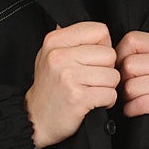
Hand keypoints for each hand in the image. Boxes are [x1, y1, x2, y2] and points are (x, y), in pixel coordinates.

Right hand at [23, 21, 117, 148]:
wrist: (35, 119)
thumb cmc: (48, 88)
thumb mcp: (50, 55)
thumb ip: (70, 39)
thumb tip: (93, 28)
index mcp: (55, 41)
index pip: (100, 31)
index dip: (102, 46)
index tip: (92, 59)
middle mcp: (60, 56)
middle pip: (110, 54)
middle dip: (107, 69)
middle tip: (91, 79)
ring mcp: (69, 77)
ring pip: (113, 76)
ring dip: (108, 87)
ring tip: (91, 91)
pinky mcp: (78, 97)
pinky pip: (110, 94)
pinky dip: (107, 101)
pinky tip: (93, 102)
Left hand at [116, 31, 148, 148]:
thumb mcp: (142, 67)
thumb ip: (129, 54)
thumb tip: (107, 55)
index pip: (132, 40)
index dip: (120, 58)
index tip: (125, 71)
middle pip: (129, 64)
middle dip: (123, 81)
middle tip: (131, 90)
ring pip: (132, 86)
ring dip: (128, 98)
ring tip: (136, 100)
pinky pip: (141, 103)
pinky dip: (132, 110)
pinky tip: (137, 110)